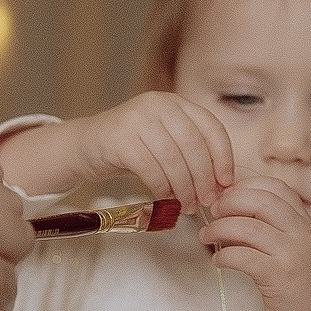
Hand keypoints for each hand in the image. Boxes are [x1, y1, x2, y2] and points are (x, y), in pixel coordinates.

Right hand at [0, 96, 235, 218]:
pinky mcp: (121, 137)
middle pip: (194, 146)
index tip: (226, 183)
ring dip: (184, 188)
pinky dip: (162, 188)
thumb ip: (190, 155)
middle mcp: (158, 104)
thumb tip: (222, 184)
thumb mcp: (164, 145)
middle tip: (205, 202)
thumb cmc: (131, 151)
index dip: (223, 158)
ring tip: (186, 206)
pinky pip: (151, 168)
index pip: (211, 128)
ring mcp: (138, 118)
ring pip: (174, 159)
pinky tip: (164, 199)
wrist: (85, 147)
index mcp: (176, 103)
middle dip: (203, 179)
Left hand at [198, 178, 310, 310]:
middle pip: (260, 200)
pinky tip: (218, 262)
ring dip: (219, 228)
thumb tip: (235, 215)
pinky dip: (224, 256)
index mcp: (305, 223)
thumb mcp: (296, 251)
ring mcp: (291, 254)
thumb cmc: (302, 290)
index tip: (227, 195)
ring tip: (206, 236)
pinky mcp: (278, 277)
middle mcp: (301, 233)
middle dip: (230, 202)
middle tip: (213, 211)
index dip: (247, 186)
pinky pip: (243, 256)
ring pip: (248, 226)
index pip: (276, 187)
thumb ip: (275, 230)